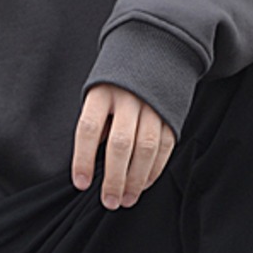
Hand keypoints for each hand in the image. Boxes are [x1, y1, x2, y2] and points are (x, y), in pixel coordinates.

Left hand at [72, 83, 174, 208]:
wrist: (152, 50)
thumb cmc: (115, 83)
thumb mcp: (97, 94)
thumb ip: (97, 125)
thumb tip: (93, 165)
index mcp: (102, 92)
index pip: (88, 129)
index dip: (83, 159)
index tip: (81, 184)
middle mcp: (129, 98)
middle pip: (120, 143)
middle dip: (114, 178)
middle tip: (109, 201)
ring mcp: (153, 106)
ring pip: (146, 148)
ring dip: (136, 179)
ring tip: (126, 199)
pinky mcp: (171, 114)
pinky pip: (165, 146)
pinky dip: (154, 170)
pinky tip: (143, 185)